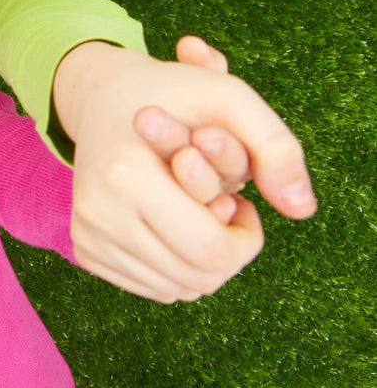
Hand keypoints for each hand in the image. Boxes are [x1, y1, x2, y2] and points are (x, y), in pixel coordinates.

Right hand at [55, 37, 314, 302]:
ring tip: (198, 210)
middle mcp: (97, 211)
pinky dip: (178, 265)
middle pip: (197, 280)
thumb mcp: (230, 99)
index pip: (212, 253)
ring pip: (177, 290)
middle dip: (228, 250)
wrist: (106, 100)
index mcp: (126, 176)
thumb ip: (276, 147)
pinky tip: (175, 224)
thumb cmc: (172, 97)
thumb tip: (302, 210)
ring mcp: (87, 233)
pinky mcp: (85, 249)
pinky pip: (155, 287)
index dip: (245, 237)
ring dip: (204, 259)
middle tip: (223, 204)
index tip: (239, 198)